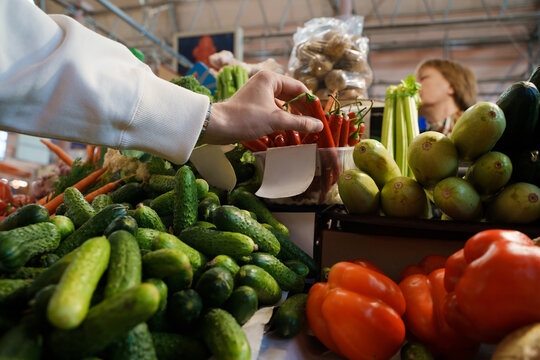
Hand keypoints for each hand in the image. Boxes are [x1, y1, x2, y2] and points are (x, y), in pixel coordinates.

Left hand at [200, 70, 323, 144]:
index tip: (320, 115)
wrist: (218, 126)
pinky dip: (282, 118)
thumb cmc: (246, 119)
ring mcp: (258, 93)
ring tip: (305, 128)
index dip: (311, 102)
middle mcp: (265, 82)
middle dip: (303, 110)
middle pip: (291, 95)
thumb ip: (300, 123)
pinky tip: (289, 130)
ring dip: (293, 115)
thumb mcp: (276, 121)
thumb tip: (319, 126)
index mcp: (270, 78)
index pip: (299, 88)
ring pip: (283, 103)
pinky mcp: (253, 104)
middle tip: (315, 123)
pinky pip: (273, 109)